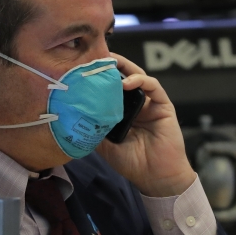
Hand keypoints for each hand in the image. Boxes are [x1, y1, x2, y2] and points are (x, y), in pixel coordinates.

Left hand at [96, 54, 196, 197]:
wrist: (156, 178)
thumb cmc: (132, 163)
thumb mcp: (104, 145)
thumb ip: (93, 129)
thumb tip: (71, 117)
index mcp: (123, 111)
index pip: (111, 87)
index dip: (100, 77)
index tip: (84, 67)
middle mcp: (137, 104)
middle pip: (124, 76)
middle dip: (111, 65)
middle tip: (96, 56)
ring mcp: (151, 103)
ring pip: (138, 76)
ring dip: (124, 67)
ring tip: (109, 62)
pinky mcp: (164, 105)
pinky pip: (153, 86)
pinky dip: (140, 81)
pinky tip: (126, 82)